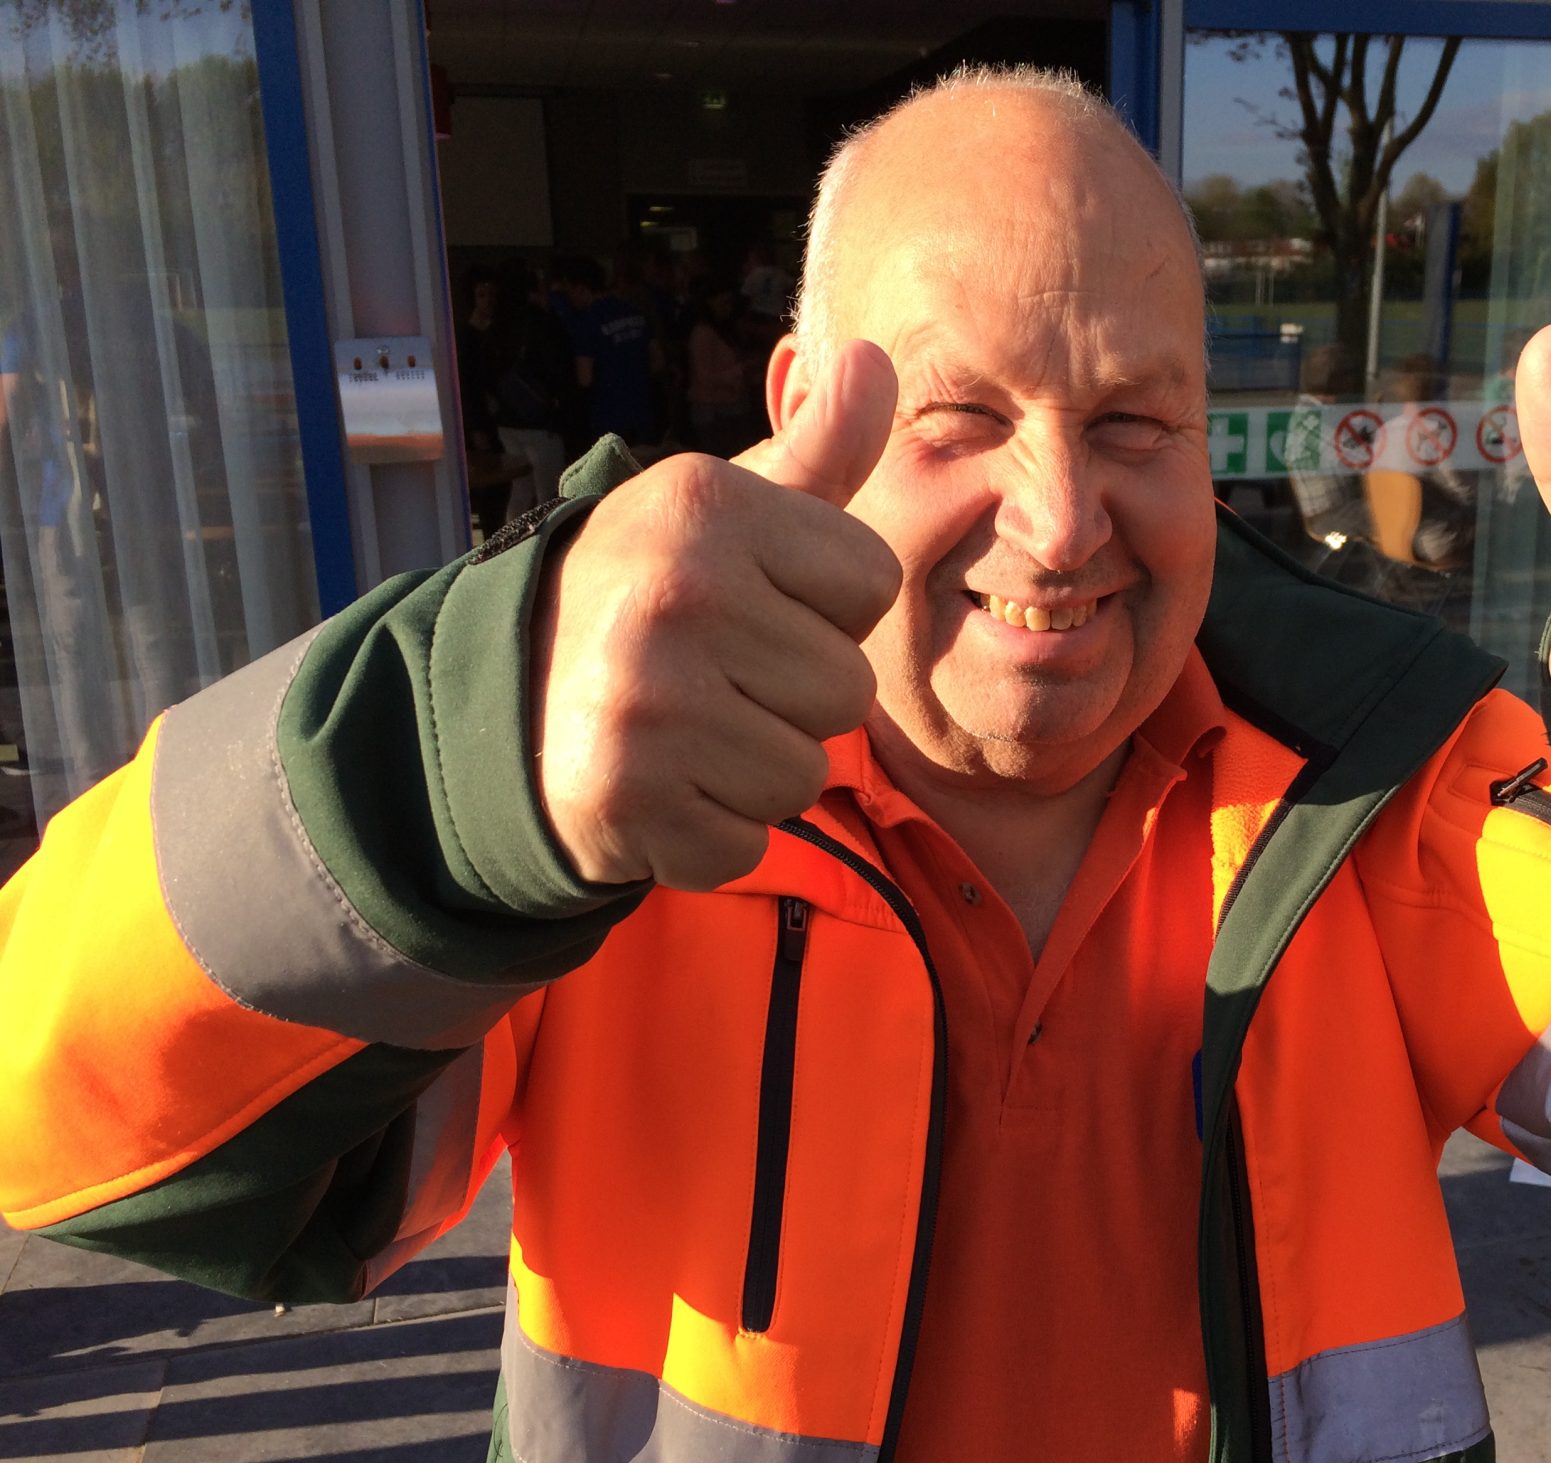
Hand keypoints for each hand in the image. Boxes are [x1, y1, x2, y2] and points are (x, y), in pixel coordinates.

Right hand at [531, 341, 902, 889]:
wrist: (499, 702)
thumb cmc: (650, 599)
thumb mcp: (726, 511)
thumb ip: (817, 450)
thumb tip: (873, 356)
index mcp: (707, 508)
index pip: (870, 582)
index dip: (824, 607)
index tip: (753, 604)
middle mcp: (675, 594)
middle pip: (848, 688)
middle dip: (792, 697)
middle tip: (711, 678)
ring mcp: (647, 701)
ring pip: (804, 772)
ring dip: (755, 770)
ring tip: (686, 734)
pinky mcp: (629, 797)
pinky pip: (746, 840)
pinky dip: (710, 831)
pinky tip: (658, 788)